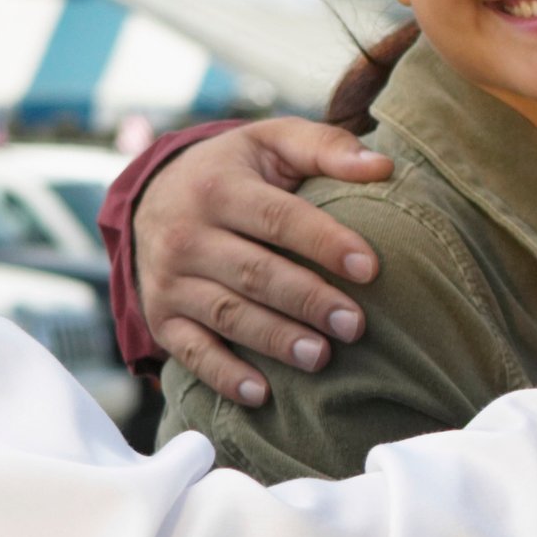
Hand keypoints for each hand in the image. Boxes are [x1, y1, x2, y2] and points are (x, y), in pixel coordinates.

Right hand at [130, 117, 394, 406]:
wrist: (152, 195)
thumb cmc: (235, 170)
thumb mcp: (272, 142)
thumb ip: (325, 147)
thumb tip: (383, 167)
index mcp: (219, 188)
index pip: (277, 218)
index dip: (324, 243)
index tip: (371, 267)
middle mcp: (187, 234)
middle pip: (254, 272)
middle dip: (307, 301)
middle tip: (355, 325)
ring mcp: (170, 280)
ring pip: (226, 314)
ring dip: (275, 340)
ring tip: (321, 357)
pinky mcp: (162, 318)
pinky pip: (190, 352)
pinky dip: (223, 376)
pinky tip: (261, 394)